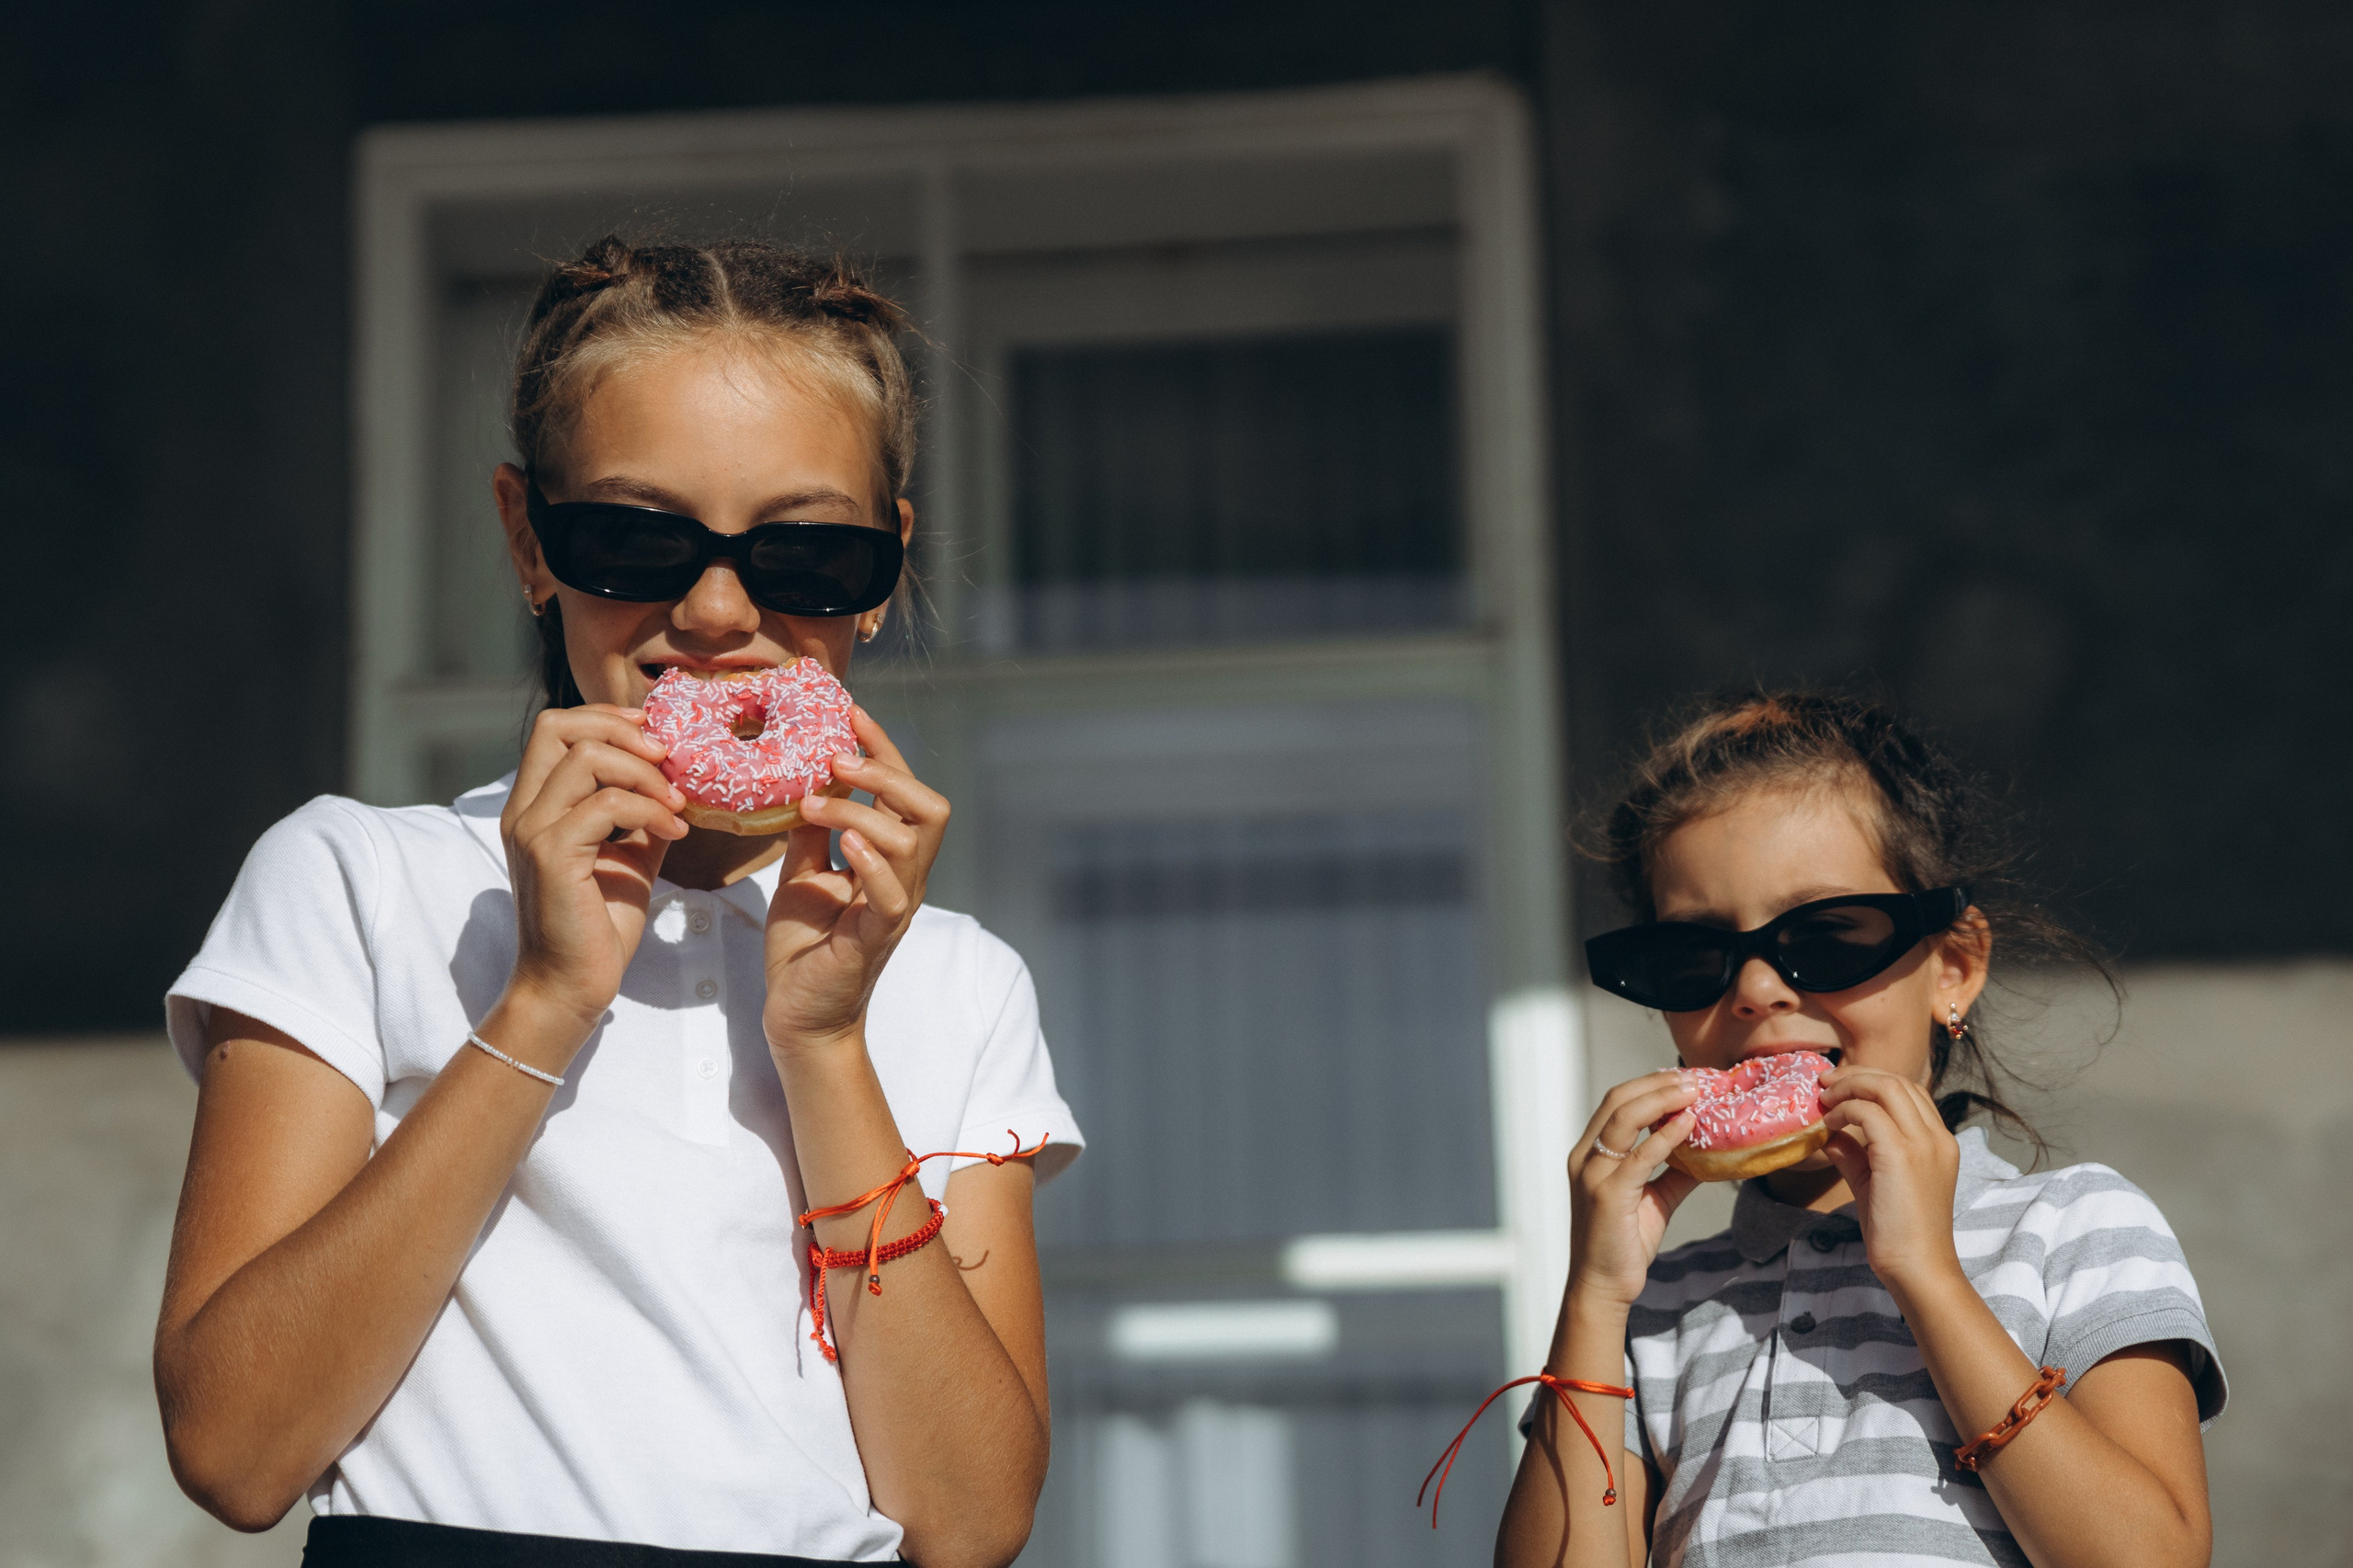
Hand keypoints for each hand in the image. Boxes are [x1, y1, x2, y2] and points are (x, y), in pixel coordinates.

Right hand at [500, 705, 689, 1035]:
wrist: (572, 985)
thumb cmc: (599, 924)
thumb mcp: (628, 855)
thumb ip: (641, 814)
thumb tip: (677, 779)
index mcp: (536, 805)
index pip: (555, 728)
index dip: (607, 719)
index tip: (655, 737)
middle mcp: (524, 810)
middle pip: (558, 726)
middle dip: (624, 732)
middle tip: (669, 759)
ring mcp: (531, 829)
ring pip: (586, 757)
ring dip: (645, 773)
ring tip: (677, 804)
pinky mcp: (550, 854)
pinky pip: (607, 804)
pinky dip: (650, 809)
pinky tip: (675, 834)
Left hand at [761, 708, 948, 1054]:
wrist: (798, 1017)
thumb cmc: (804, 948)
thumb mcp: (801, 873)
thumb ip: (810, 832)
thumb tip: (799, 779)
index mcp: (890, 859)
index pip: (904, 790)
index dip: (883, 748)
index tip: (849, 713)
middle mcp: (905, 878)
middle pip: (930, 808)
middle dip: (888, 772)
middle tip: (836, 758)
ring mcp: (895, 908)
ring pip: (912, 842)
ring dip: (861, 812)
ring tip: (813, 804)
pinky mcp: (876, 938)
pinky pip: (893, 895)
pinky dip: (871, 863)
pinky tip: (843, 845)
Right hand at [1564, 1070, 1701, 1310]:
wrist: (1603, 1286)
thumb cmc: (1624, 1244)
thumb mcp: (1654, 1199)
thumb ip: (1675, 1172)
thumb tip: (1710, 1150)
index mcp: (1590, 1153)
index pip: (1616, 1102)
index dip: (1650, 1084)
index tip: (1684, 1078)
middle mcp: (1585, 1157)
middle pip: (1617, 1099)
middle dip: (1657, 1083)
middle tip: (1694, 1078)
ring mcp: (1593, 1173)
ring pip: (1623, 1116)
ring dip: (1662, 1098)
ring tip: (1694, 1091)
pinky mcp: (1607, 1194)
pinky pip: (1639, 1155)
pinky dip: (1665, 1136)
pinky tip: (1689, 1124)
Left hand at [1817, 1066, 1964, 1292]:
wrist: (1917, 1267)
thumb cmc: (1898, 1233)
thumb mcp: (1874, 1183)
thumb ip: (1856, 1155)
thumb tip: (1831, 1134)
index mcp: (1939, 1142)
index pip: (1909, 1092)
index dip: (1872, 1081)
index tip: (1839, 1088)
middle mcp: (1936, 1137)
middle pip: (1898, 1081)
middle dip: (1857, 1075)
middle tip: (1824, 1083)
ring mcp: (1924, 1144)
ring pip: (1887, 1087)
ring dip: (1850, 1086)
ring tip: (1824, 1099)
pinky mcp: (1902, 1155)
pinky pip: (1869, 1112)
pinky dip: (1845, 1110)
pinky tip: (1829, 1124)